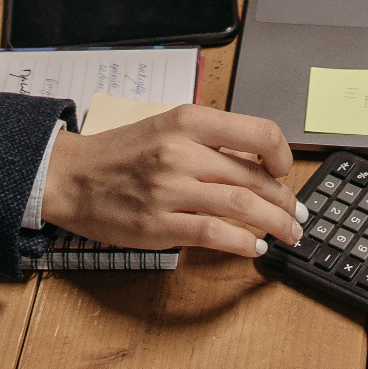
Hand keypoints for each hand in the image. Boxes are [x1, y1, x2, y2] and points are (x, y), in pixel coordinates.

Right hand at [40, 104, 305, 256]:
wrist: (70, 176)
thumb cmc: (120, 153)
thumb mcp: (167, 128)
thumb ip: (210, 141)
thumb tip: (257, 161)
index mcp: (187, 120)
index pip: (258, 132)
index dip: (282, 155)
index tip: (285, 171)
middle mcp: (182, 151)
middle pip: (254, 176)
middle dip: (284, 200)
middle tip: (298, 214)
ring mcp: (170, 189)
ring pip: (241, 205)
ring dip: (273, 223)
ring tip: (288, 234)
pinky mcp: (158, 224)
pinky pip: (214, 234)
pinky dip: (241, 243)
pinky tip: (254, 247)